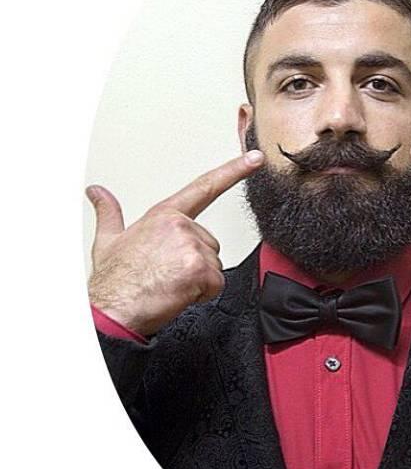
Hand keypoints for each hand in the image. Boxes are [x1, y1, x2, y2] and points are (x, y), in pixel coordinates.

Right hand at [86, 151, 264, 335]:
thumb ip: (109, 212)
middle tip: (167, 273)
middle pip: (210, 243)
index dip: (233, 170)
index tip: (254, 158)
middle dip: (195, 261)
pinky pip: (216, 283)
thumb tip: (97, 193)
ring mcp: (192, 246)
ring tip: (170, 283)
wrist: (114, 310)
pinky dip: (202, 293)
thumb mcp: (108, 240)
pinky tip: (178, 293)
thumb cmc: (114, 280)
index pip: (205, 187)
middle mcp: (181, 226)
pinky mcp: (200, 269)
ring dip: (198, 279)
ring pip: (214, 264)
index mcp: (164, 215)